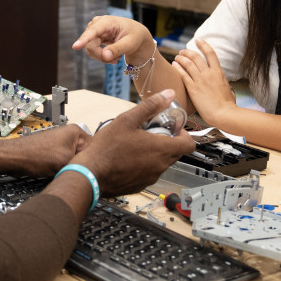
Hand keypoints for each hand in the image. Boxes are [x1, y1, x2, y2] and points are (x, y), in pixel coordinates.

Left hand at [0, 124, 92, 177]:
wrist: (14, 159)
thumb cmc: (35, 156)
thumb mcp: (66, 162)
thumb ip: (83, 164)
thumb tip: (95, 171)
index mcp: (76, 131)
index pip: (96, 147)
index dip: (95, 162)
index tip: (96, 173)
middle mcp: (70, 135)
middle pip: (86, 154)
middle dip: (84, 165)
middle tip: (82, 175)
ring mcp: (62, 143)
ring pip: (77, 159)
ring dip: (74, 168)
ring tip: (70, 173)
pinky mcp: (56, 152)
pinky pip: (67, 161)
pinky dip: (66, 168)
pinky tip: (63, 174)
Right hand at [72, 16, 152, 65]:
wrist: (136, 36)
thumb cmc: (135, 36)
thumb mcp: (130, 44)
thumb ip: (117, 49)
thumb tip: (105, 56)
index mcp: (107, 22)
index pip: (93, 31)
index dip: (84, 39)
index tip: (75, 47)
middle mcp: (97, 24)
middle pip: (90, 45)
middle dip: (101, 56)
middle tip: (115, 61)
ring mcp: (94, 30)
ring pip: (90, 49)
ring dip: (103, 57)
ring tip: (117, 57)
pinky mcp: (94, 37)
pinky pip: (92, 50)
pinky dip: (103, 56)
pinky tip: (113, 56)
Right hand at [73, 90, 194, 196]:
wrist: (91, 174)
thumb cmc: (107, 148)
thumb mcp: (128, 119)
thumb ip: (151, 106)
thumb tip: (168, 95)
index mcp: (161, 149)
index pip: (189, 144)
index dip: (184, 134)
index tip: (172, 128)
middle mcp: (160, 166)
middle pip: (175, 153)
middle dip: (167, 141)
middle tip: (150, 132)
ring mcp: (151, 177)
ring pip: (161, 163)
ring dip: (154, 153)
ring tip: (136, 143)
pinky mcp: (140, 185)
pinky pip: (149, 173)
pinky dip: (144, 164)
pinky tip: (128, 157)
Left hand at [172, 39, 235, 125]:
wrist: (223, 114)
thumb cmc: (228, 105)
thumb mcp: (229, 90)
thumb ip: (224, 84)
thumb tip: (225, 85)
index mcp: (218, 72)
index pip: (210, 53)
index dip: (203, 45)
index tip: (198, 40)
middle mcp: (208, 74)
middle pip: (196, 56)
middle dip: (188, 51)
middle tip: (182, 51)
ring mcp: (200, 80)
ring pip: (188, 63)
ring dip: (181, 58)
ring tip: (177, 57)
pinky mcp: (192, 88)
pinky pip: (183, 75)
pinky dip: (178, 68)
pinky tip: (174, 65)